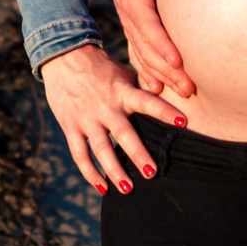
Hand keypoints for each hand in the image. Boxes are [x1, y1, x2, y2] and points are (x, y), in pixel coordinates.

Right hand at [40, 44, 185, 193]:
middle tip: (151, 173)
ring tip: (128, 189)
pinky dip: (89, 173)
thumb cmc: (100, 66)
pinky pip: (79, 154)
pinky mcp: (70, 126)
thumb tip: (166, 98)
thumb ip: (140, 89)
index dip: (165, 111)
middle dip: (138, 154)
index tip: (183, 122)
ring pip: (101, 149)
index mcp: (122, 91)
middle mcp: (106, 106)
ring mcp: (86, 118)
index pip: (147, 102)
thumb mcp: (123, 73)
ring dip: (114, 171)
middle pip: (124, 134)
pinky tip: (102, 188)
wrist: (63, 56)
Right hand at [98, 0, 193, 98]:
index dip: (162, 43)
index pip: (147, 24)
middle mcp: (128, 12)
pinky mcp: (133, 23)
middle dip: (166, 69)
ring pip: (142, 54)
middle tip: (188, 87)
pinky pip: (138, 51)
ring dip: (160, 75)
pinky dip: (147, 71)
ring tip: (180, 92)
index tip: (178, 60)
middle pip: (146, 47)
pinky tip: (157, 88)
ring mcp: (128, 20)